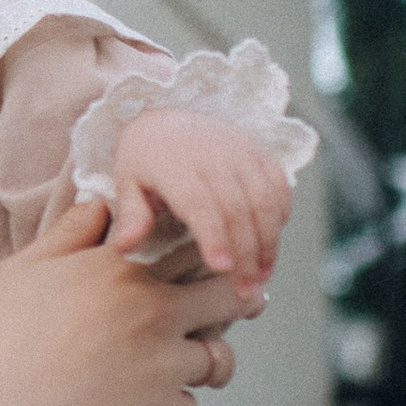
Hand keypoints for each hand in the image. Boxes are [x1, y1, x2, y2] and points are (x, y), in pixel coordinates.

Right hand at [0, 199, 245, 405]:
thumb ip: (67, 236)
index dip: (209, 255)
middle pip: (231, 297)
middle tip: (233, 312)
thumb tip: (100, 207)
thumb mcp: (19, 273)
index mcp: (120, 270)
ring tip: (190, 369)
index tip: (205, 267)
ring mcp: (164, 365)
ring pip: (219, 359)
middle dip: (238, 303)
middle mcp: (152, 311)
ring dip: (207, 363)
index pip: (194, 247)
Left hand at [108, 110, 292, 290]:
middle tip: (245, 291)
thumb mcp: (127, 183)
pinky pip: (279, 186)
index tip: (222, 269)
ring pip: (265, 201)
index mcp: (175, 164)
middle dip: (245, 254)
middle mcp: (213, 154)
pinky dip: (280, 217)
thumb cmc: (145, 159)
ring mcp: (241, 151)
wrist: (168, 115)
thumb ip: (132, 216)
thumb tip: (125, 248)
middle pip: (238, 209)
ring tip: (262, 277)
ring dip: (268, 242)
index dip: (214, 237)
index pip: (200, 204)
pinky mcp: (260, 152)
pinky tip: (271, 245)